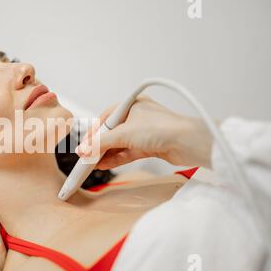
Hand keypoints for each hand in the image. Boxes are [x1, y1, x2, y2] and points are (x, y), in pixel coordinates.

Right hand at [75, 95, 212, 169]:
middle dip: (98, 146)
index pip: (104, 120)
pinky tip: (104, 164)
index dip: (92, 135)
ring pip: (118, 144)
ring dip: (106, 154)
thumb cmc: (163, 128)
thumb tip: (84, 150)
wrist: (188, 143)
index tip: (82, 147)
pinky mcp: (149, 146)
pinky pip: (127, 152)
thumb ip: (101, 143)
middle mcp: (136, 117)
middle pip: (111, 133)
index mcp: (130, 105)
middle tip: (86, 157)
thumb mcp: (125, 133)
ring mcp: (143, 132)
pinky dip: (116, 158)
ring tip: (92, 164)